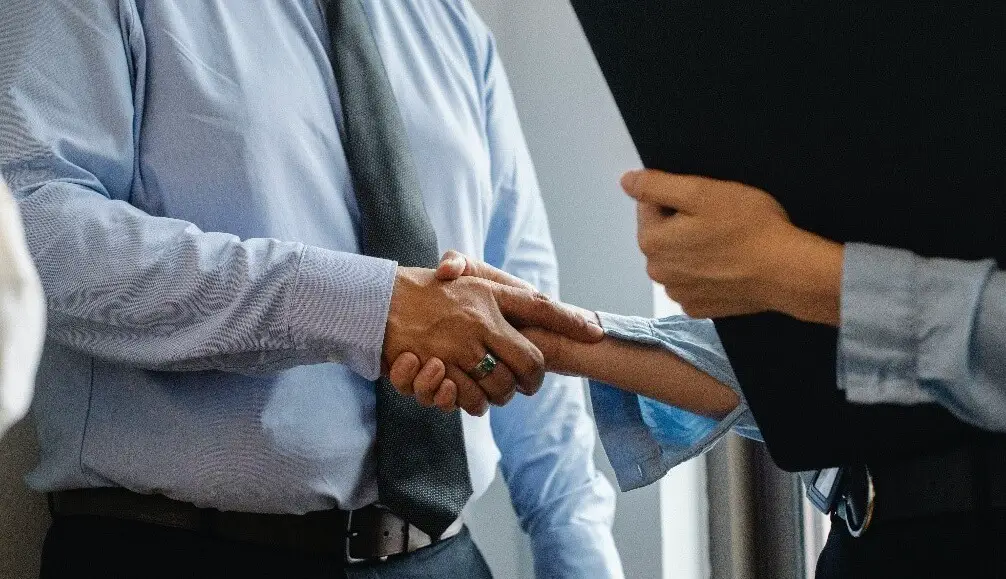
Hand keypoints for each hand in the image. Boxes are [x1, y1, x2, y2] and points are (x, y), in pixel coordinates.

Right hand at [383, 258, 602, 414]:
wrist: (377, 302)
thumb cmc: (424, 291)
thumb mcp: (463, 279)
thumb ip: (494, 290)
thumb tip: (533, 300)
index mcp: (489, 294)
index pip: (541, 307)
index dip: (571, 322)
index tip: (596, 333)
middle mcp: (481, 320)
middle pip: (530, 362)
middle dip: (533, 379)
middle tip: (527, 384)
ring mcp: (461, 346)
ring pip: (502, 386)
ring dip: (502, 395)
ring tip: (494, 390)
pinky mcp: (441, 368)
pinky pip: (471, 398)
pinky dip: (473, 402)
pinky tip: (467, 393)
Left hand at [621, 169, 842, 324]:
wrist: (787, 271)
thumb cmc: (748, 227)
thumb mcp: (701, 192)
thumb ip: (656, 185)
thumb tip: (626, 181)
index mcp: (651, 241)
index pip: (649, 204)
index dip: (678, 197)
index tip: (706, 202)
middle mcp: (657, 272)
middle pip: (663, 233)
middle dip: (684, 223)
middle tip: (720, 220)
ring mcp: (679, 293)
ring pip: (678, 257)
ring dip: (694, 247)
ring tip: (726, 242)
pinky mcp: (700, 308)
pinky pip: (694, 281)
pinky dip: (706, 272)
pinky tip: (728, 265)